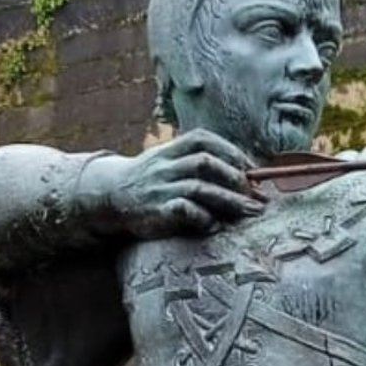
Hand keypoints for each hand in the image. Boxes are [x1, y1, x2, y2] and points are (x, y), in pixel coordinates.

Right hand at [77, 129, 264, 238]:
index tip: (251, 168)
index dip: (229, 151)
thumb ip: (196, 161)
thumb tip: (241, 174)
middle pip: (205, 163)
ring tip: (249, 211)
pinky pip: (184, 210)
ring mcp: (160, 188)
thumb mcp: (167, 160)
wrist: (109, 197)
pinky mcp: (156, 211)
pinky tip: (215, 225)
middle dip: (235, 177)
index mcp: (168, 149)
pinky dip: (203, 217)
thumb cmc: (149, 180)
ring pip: (199, 188)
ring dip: (229, 199)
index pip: (202, 140)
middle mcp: (164, 166)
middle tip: (256, 194)